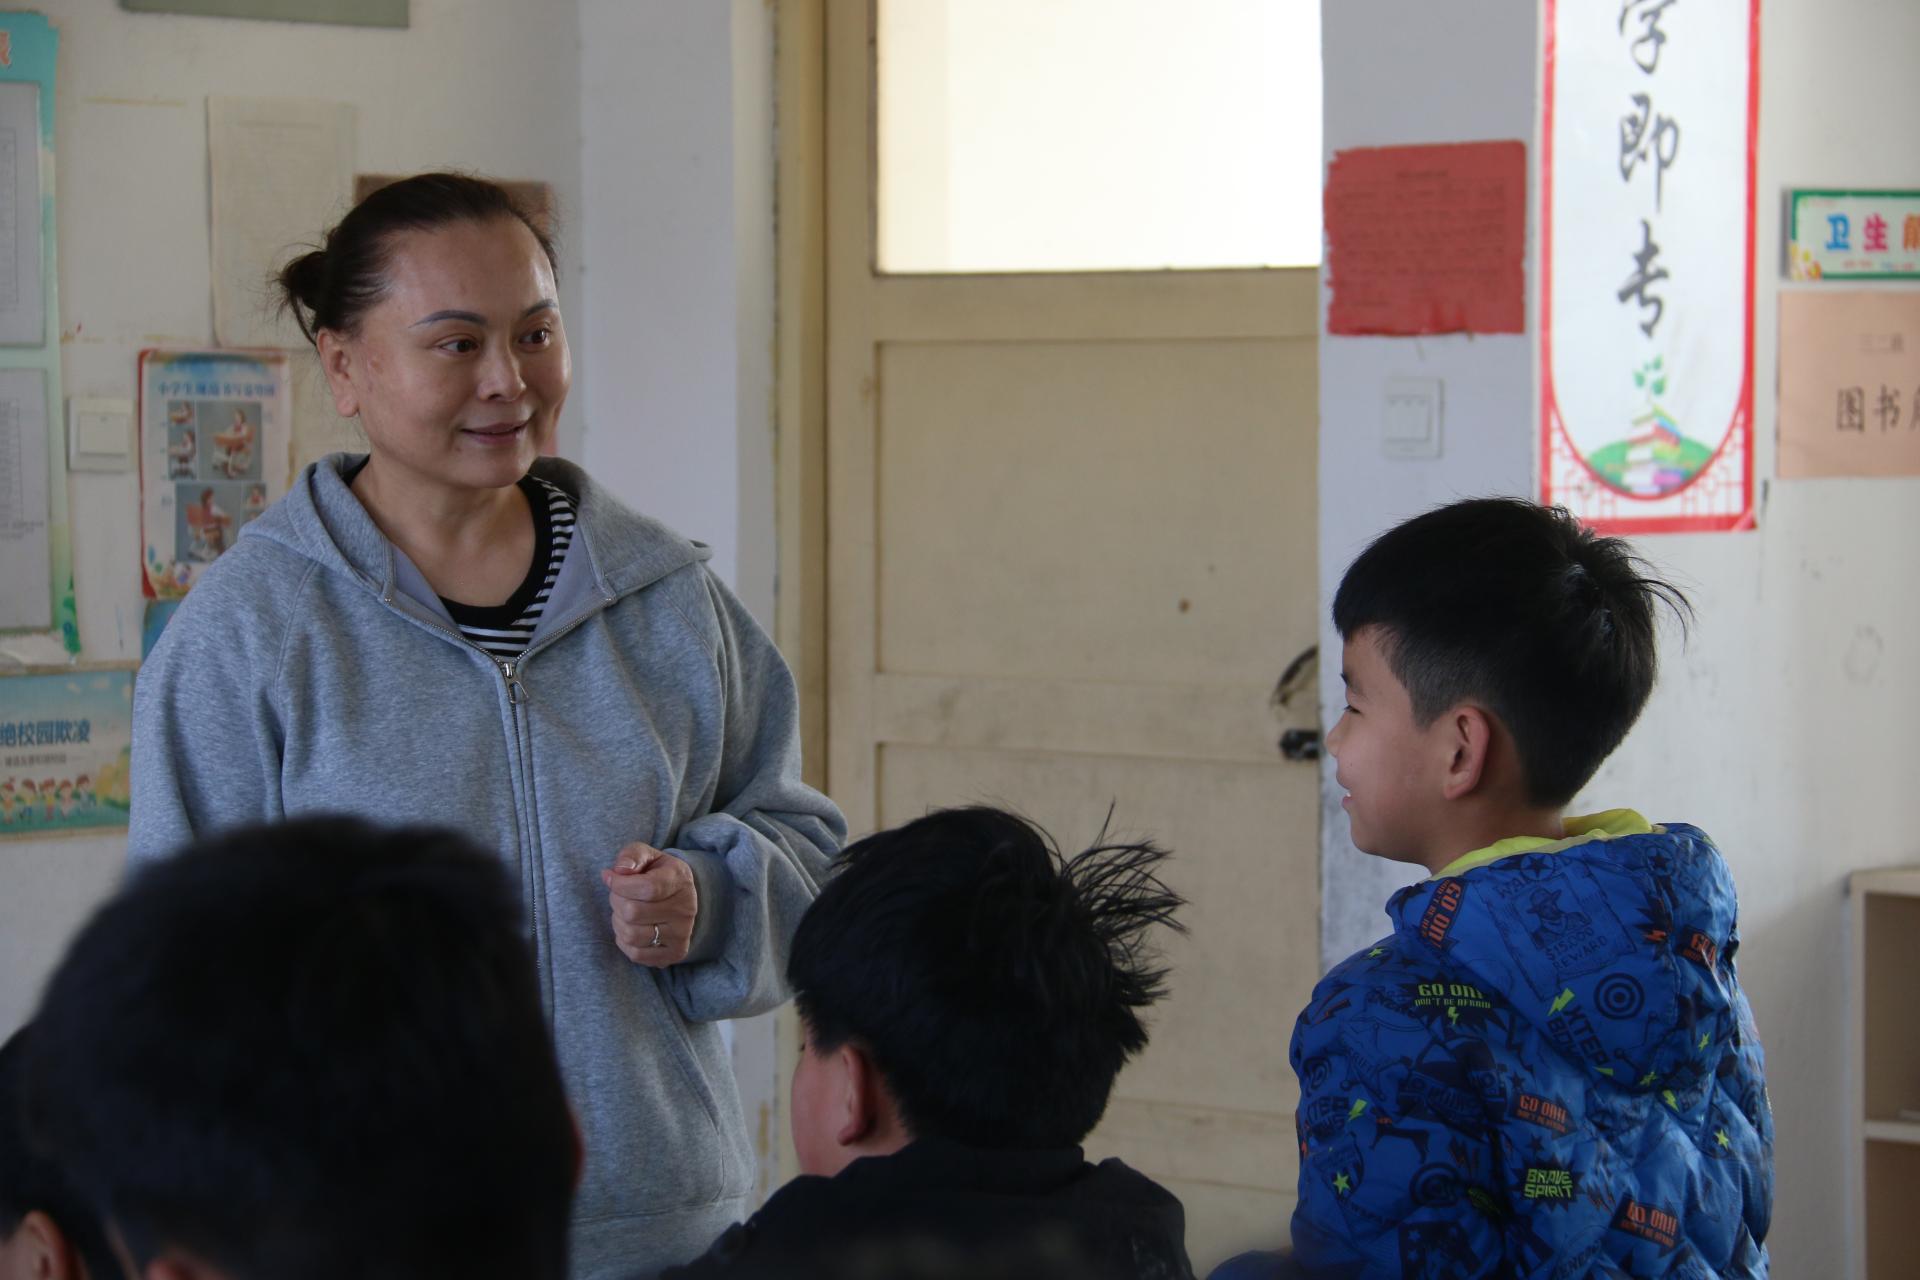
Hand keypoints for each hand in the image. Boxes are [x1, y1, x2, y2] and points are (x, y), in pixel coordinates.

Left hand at [602, 843, 697, 966]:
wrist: (679, 897)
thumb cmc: (656, 873)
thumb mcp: (646, 855)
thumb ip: (632, 855)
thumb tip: (619, 871)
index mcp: (680, 880)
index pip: (647, 888)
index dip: (620, 884)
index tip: (610, 877)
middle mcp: (686, 909)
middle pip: (633, 913)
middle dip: (616, 901)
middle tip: (619, 894)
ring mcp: (682, 934)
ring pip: (632, 935)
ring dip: (618, 922)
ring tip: (623, 911)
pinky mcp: (675, 953)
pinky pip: (636, 954)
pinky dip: (624, 941)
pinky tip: (630, 927)